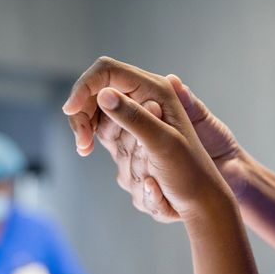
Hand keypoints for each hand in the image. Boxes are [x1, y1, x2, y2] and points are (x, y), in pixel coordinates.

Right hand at [63, 57, 234, 220]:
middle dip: (85, 120)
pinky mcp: (132, 141)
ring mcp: (138, 122)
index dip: (85, 87)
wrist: (204, 202)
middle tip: (83, 146)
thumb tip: (103, 94)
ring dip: (106, 146)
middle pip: (97, 96)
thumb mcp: (163, 144)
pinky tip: (149, 181)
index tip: (70, 110)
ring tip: (147, 174)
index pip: (107, 71)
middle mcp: (146, 102)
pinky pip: (109, 142)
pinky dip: (115, 160)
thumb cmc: (191, 173)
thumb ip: (134, 117)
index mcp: (156, 91)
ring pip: (100, 122)